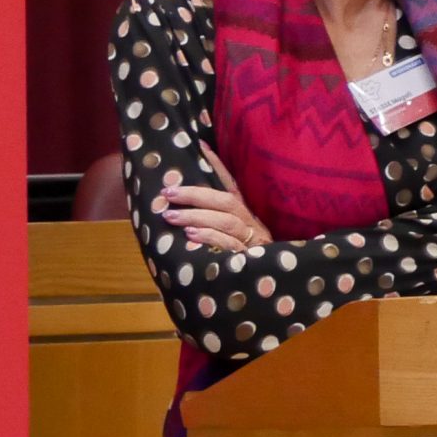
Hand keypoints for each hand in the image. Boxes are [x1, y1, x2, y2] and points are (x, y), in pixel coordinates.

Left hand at [153, 148, 271, 254]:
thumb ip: (213, 225)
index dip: (218, 165)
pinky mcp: (249, 258)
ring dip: (196, 216)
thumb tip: (180, 210)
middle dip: (196, 195)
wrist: (267, 290)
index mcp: (246, 215)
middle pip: (226, 201)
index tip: (200, 146)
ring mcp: (251, 240)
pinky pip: (228, 243)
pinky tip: (190, 236)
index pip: (230, 185)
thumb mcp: (230, 239)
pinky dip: (209, 237)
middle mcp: (251, 223)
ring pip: (225, 221)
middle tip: (168, 193)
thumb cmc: (242, 260)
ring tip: (170, 216)